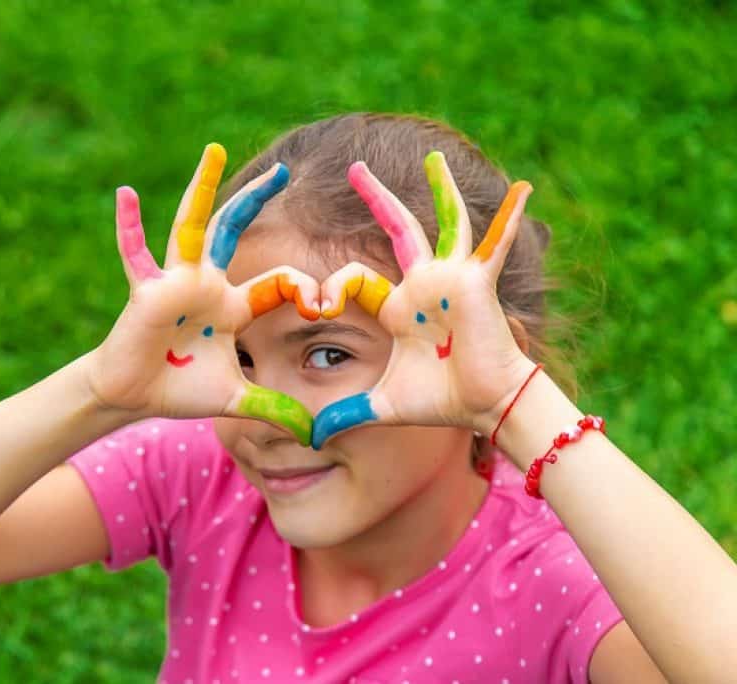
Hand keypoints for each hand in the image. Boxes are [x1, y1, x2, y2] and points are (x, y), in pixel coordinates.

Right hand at [89, 144, 320, 444]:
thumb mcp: (235, 398)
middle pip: (235, 232)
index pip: (278, 283)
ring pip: (193, 227)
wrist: (134, 396)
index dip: (304, 290)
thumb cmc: (180, 389)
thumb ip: (272, 408)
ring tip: (215, 152)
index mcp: (233, 304)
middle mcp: (207, 282)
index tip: (324, 304)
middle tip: (283, 170)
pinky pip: (136, 254)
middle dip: (257, 199)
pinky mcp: (148, 290)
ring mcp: (177, 281)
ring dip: (203, 189)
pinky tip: (124, 193)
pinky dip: (128, 226)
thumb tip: (312, 435)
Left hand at [311, 152, 536, 448]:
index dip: (329, 289)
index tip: (315, 306)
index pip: (354, 278)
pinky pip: (494, 244)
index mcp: (397, 306)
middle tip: (354, 168)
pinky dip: (509, 218)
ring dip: (439, 189)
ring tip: (431, 157)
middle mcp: (423, 283)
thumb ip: (346, 414)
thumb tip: (312, 436)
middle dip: (376, 197)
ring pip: (444, 222)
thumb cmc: (440, 401)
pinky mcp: (477, 282)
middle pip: (397, 228)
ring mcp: (451, 278)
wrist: (485, 405)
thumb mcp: (382, 404)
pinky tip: (523, 188)